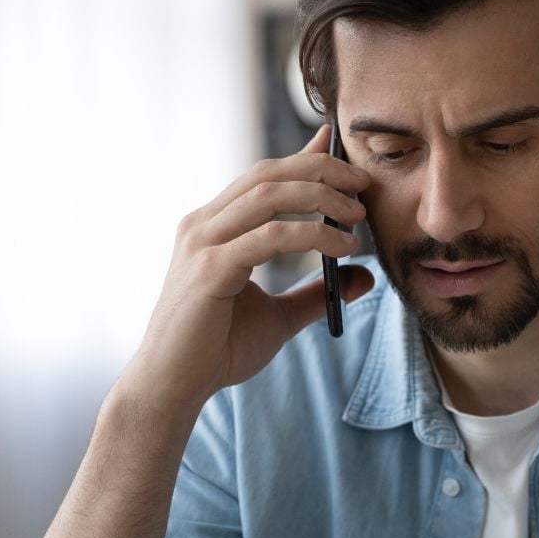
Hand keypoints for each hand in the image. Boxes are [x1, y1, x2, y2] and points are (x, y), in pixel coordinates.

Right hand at [125, 124, 374, 408]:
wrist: (173, 387)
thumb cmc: (216, 350)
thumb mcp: (278, 316)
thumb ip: (316, 293)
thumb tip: (365, 277)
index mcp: (213, 227)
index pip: (262, 176)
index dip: (304, 157)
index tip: (341, 150)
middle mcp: (203, 225)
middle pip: (267, 174)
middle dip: (320, 168)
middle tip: (364, 181)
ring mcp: (202, 243)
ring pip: (269, 195)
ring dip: (321, 195)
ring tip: (358, 213)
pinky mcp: (210, 269)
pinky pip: (270, 237)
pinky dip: (312, 235)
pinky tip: (342, 247)